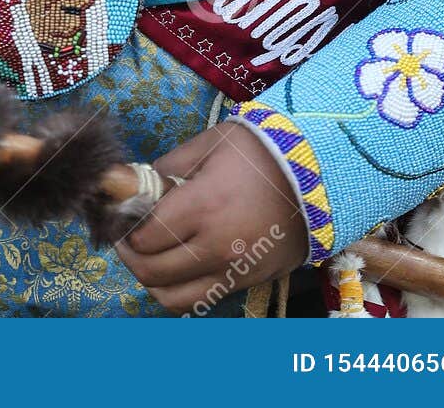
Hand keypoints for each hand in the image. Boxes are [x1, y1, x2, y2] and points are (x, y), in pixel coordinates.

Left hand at [113, 119, 307, 314]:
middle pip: (152, 273)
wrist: (321, 173)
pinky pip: (202, 301)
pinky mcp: (248, 283)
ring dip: (152, 281)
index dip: (125, 228)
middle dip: (130, 255)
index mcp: (203, 207)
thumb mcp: (210, 143)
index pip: (145, 237)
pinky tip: (178, 266)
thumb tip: (138, 187)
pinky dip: (180, 291)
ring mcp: (234, 272)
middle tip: (126, 236)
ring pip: (172, 300)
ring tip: (149, 256)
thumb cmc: (261, 150)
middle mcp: (217, 248)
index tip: (122, 215)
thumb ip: (168, 167)